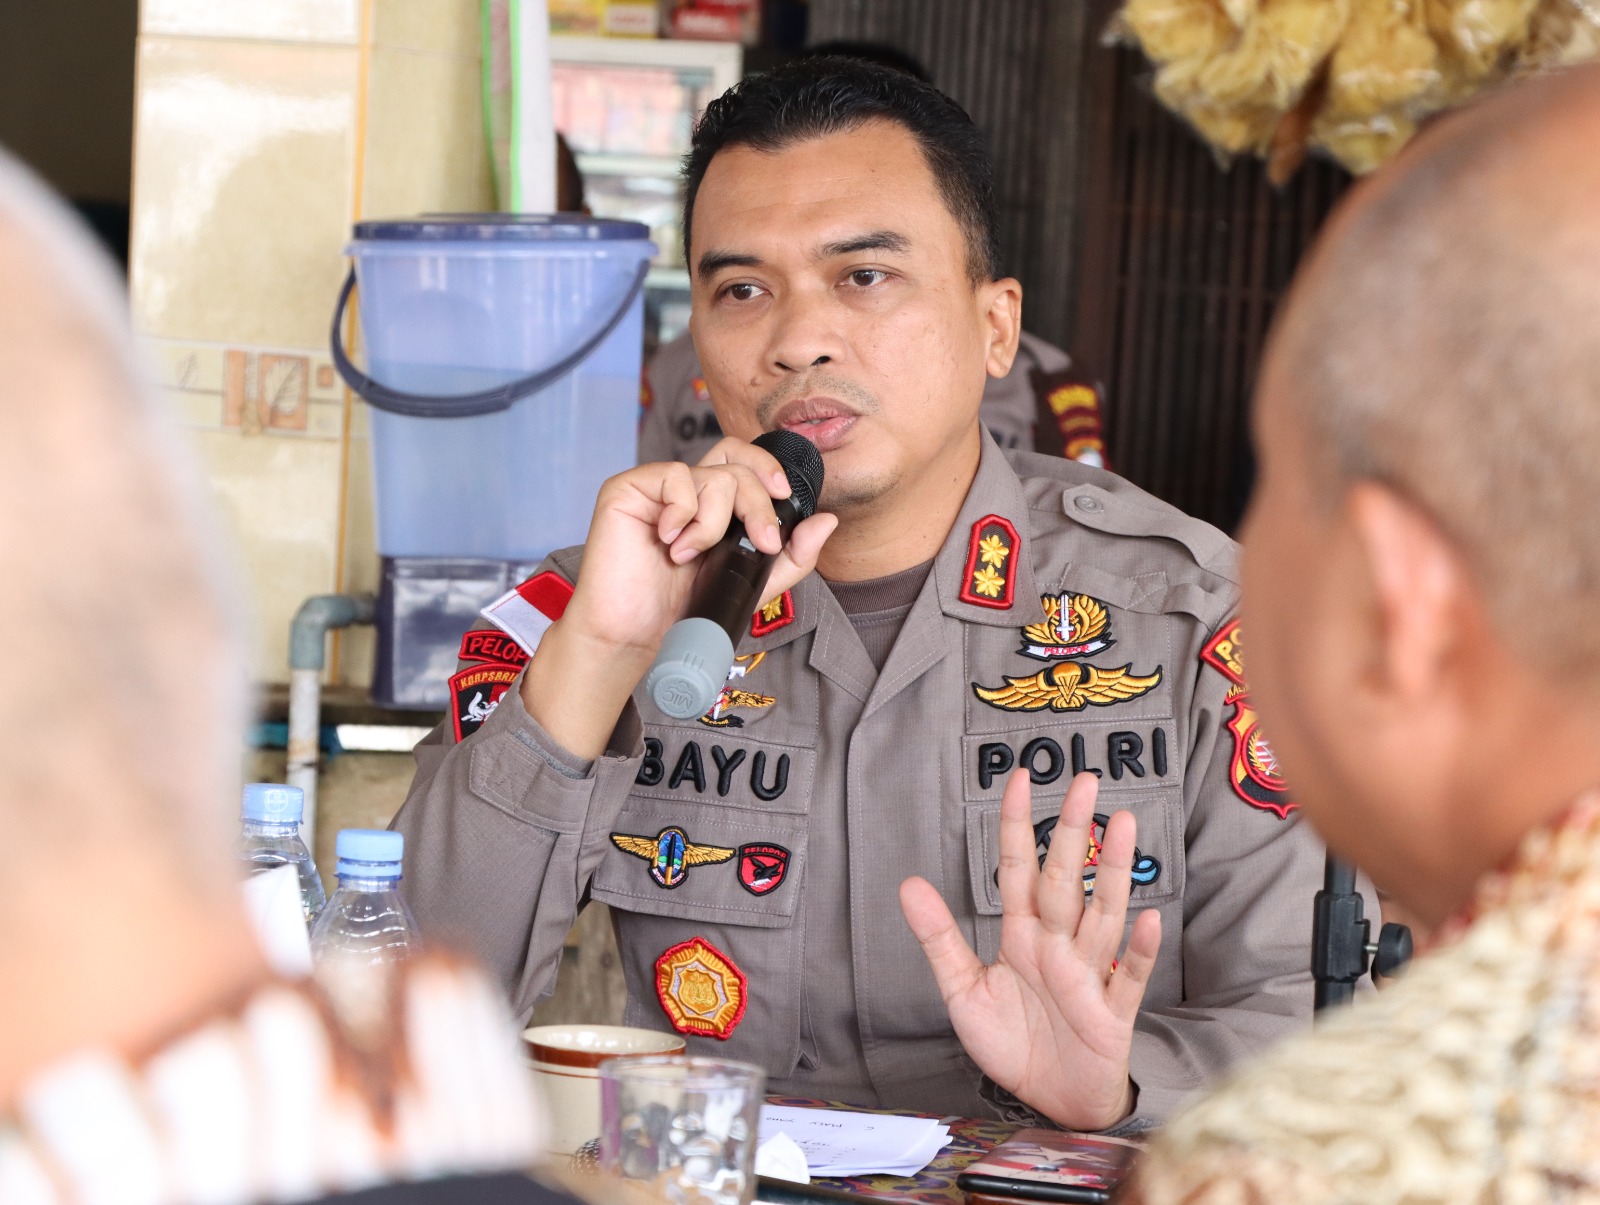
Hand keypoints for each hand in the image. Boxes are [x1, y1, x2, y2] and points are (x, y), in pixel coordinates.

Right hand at [524, 439, 835, 757]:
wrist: (636, 635)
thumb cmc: (682, 609)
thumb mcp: (752, 583)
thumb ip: (792, 555)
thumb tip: (827, 521)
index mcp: (711, 504)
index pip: (743, 460)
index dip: (768, 468)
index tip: (784, 497)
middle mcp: (686, 490)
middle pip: (737, 464)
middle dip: (759, 505)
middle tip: (759, 543)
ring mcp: (657, 488)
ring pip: (713, 475)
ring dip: (715, 523)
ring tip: (690, 555)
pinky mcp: (628, 489)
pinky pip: (675, 477)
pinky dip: (684, 513)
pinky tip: (670, 542)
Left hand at [899, 770, 1161, 1129]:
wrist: (1049, 1102)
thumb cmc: (1013, 1041)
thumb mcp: (963, 990)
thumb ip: (939, 938)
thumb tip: (908, 884)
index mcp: (1022, 934)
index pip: (1018, 868)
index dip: (1017, 825)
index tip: (1020, 779)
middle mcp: (1058, 945)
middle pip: (1066, 878)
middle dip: (1074, 830)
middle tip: (1087, 781)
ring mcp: (1088, 975)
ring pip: (1103, 914)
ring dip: (1113, 872)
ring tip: (1122, 826)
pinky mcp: (1112, 1013)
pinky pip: (1129, 977)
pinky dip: (1141, 951)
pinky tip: (1150, 919)